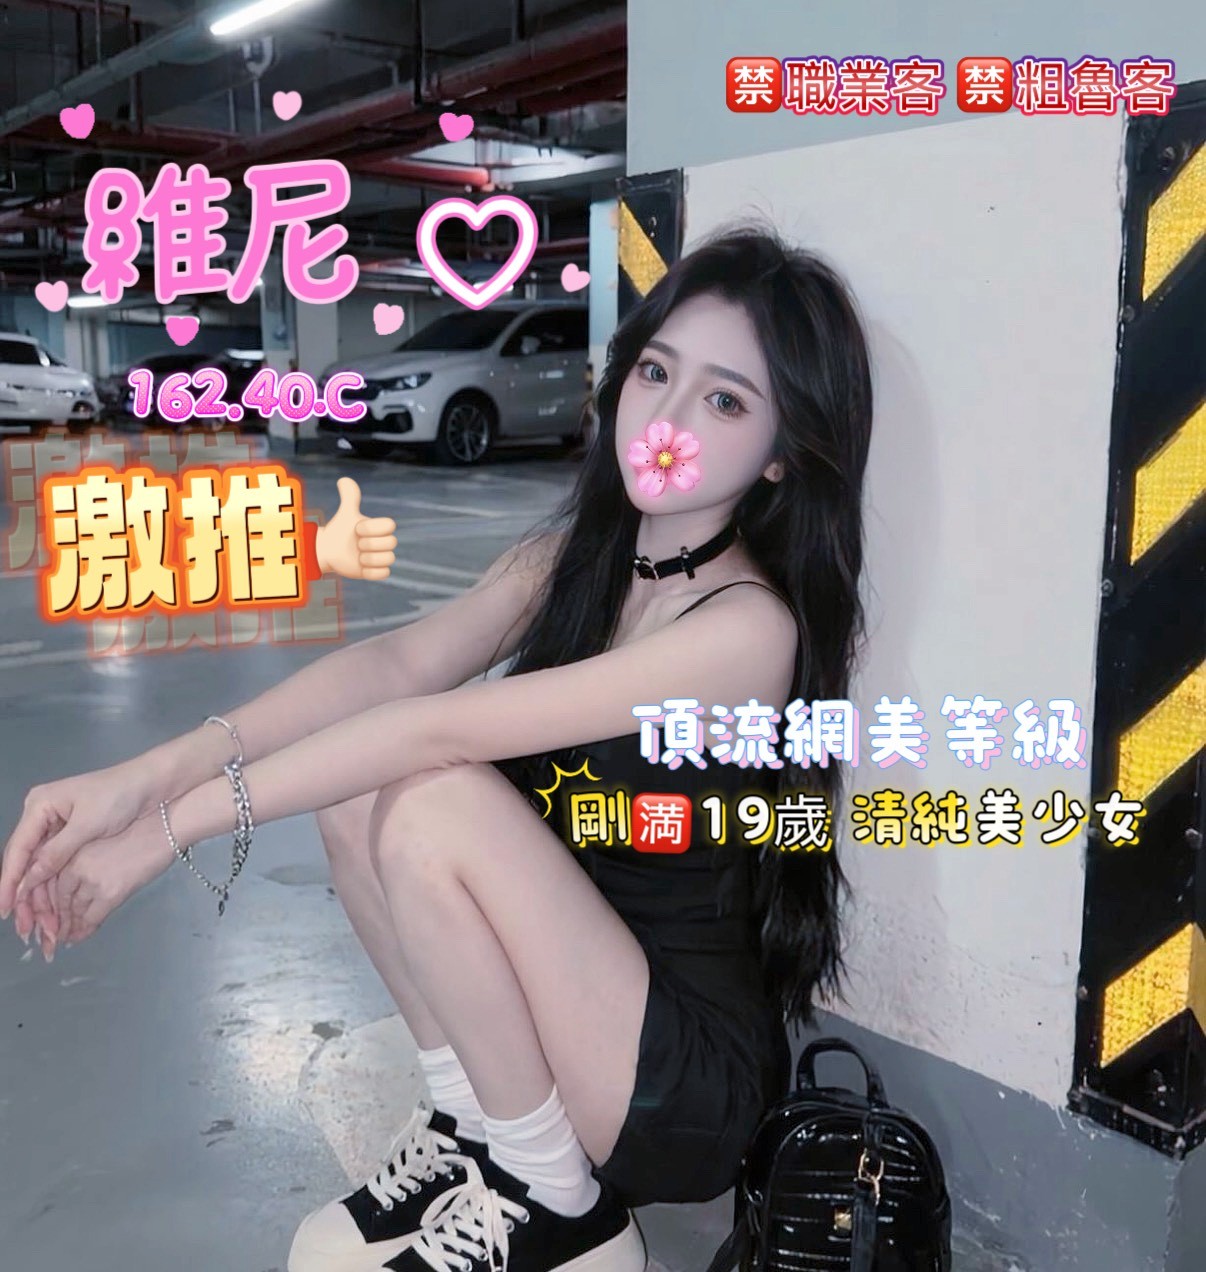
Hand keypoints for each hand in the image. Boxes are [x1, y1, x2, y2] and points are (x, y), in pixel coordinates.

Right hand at [1, 760, 154, 921]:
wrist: (153, 783)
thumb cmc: (120, 797)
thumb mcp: (87, 825)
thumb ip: (56, 853)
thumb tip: (27, 882)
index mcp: (40, 806)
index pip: (17, 850)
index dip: (9, 882)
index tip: (4, 910)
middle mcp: (42, 817)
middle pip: (25, 862)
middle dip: (24, 897)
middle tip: (25, 929)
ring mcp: (57, 827)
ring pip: (40, 868)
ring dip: (39, 897)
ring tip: (39, 927)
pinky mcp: (73, 837)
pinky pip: (56, 865)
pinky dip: (54, 887)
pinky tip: (53, 910)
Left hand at [51, 812, 175, 949]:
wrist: (163, 827)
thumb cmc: (138, 826)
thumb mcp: (100, 837)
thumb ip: (82, 857)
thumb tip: (73, 882)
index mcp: (71, 850)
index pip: (48, 882)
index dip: (45, 901)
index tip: (43, 913)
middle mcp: (76, 867)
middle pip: (58, 899)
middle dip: (53, 919)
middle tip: (50, 932)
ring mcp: (92, 881)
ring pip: (73, 911)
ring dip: (68, 927)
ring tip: (64, 937)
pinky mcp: (111, 893)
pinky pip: (91, 918)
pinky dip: (83, 930)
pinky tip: (79, 936)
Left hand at [314, 477, 396, 579]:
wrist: (330, 550)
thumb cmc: (340, 530)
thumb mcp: (346, 513)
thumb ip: (350, 496)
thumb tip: (343, 479)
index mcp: (380, 527)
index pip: (390, 525)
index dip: (372, 528)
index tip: (356, 529)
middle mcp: (384, 542)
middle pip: (391, 543)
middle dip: (369, 543)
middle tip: (356, 544)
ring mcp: (381, 557)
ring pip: (389, 559)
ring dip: (369, 559)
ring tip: (357, 557)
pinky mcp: (377, 572)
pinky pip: (385, 574)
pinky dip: (371, 572)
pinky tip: (360, 567)